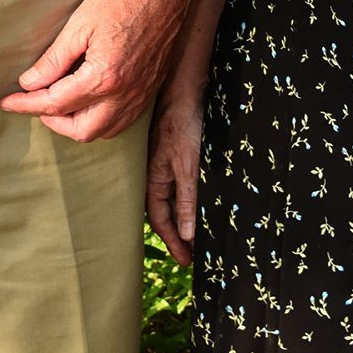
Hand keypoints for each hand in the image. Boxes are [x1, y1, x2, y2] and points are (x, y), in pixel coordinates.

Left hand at [0, 0, 197, 143]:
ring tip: (60, 102)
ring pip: (104, 131)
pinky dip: (101, 119)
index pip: (56, 103)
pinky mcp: (150, 88)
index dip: (27, 104)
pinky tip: (88, 100)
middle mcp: (125, 94)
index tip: (8, 102)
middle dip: (53, 120)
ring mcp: (141, 94)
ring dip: (77, 124)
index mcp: (105, 76)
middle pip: (80, 130)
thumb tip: (30, 83)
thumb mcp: (81, 23)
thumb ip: (54, 59)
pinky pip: (123, 120)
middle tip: (34, 101)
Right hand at [146, 94, 204, 263]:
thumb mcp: (188, 167)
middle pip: (165, 213)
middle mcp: (156, 176)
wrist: (185, 91)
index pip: (160, 221)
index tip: (187, 260)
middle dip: (178, 234)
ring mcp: (165, 165)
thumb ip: (187, 201)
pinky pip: (180, 185)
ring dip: (184, 218)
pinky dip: (189, 199)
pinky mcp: (176, 156)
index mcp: (152, 181)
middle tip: (194, 254)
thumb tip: (187, 235)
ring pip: (173, 200)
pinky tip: (200, 203)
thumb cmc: (183, 126)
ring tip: (199, 235)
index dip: (173, 242)